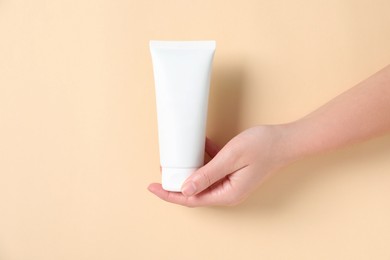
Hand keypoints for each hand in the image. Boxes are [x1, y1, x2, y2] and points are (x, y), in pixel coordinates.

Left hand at [148, 125, 289, 206]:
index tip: (152, 186)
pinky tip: (199, 148)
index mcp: (227, 194)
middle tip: (162, 169)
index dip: (169, 194)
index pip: (191, 199)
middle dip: (176, 183)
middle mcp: (228, 192)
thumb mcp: (230, 158)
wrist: (285, 140)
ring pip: (202, 181)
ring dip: (189, 170)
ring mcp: (231, 183)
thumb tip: (185, 189)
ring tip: (176, 158)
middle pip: (194, 192)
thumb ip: (207, 174)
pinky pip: (212, 170)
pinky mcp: (233, 174)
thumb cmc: (262, 147)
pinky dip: (203, 161)